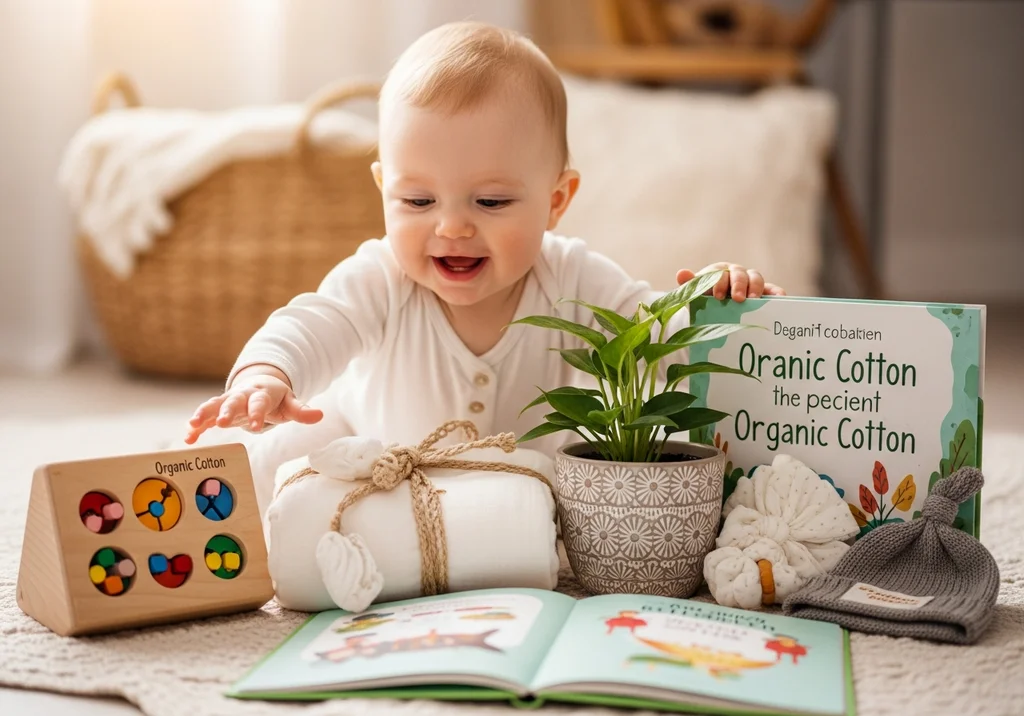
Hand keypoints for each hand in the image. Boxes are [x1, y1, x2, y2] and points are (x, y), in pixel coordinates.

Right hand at [183, 365, 322, 444]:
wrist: (259, 387)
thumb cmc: (276, 399)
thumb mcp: (290, 404)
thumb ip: (302, 410)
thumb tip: (320, 415)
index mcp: (261, 394)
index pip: (259, 403)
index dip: (258, 414)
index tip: (257, 427)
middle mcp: (242, 396)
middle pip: (233, 401)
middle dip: (226, 411)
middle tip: (222, 423)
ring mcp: (228, 402)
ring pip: (213, 406)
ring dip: (203, 414)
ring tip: (193, 426)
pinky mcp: (218, 411)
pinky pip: (205, 417)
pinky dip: (196, 426)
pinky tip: (188, 439)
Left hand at [676, 263, 785, 301]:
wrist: (719, 309)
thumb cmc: (706, 300)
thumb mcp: (697, 294)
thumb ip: (690, 284)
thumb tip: (681, 273)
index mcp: (719, 273)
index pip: (720, 274)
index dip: (719, 283)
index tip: (717, 296)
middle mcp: (736, 274)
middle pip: (740, 274)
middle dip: (739, 285)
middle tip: (737, 298)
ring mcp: (751, 282)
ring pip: (756, 278)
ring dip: (756, 287)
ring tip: (754, 299)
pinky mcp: (764, 292)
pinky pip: (772, 290)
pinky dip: (777, 292)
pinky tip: (780, 298)